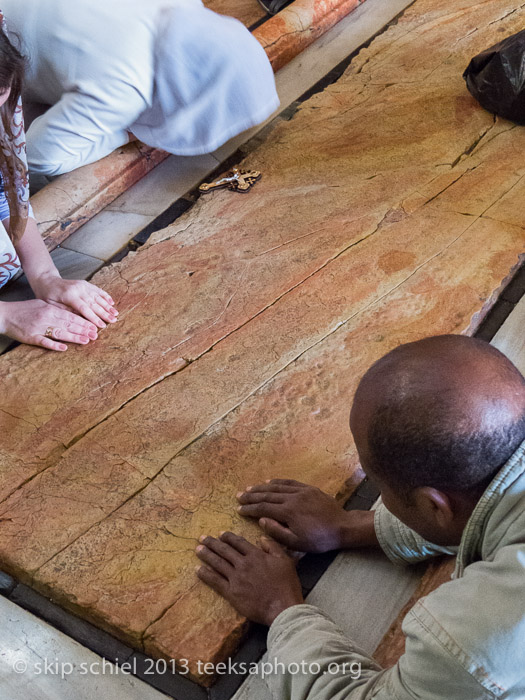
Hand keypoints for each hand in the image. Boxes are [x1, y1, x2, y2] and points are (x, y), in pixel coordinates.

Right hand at [0, 299, 98, 350]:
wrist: (5, 314)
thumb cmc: (25, 309)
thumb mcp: (42, 305)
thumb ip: (57, 309)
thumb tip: (73, 313)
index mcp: (50, 309)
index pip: (70, 316)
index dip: (83, 321)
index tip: (94, 326)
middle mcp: (46, 317)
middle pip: (68, 324)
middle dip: (83, 330)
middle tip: (95, 335)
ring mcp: (39, 327)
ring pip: (60, 333)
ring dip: (74, 337)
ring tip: (86, 341)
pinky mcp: (31, 337)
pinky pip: (44, 342)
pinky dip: (54, 345)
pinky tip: (64, 348)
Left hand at [32, 273, 117, 328]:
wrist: (47, 281)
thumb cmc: (48, 296)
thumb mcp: (52, 306)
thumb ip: (66, 312)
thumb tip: (80, 319)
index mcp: (69, 295)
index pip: (84, 308)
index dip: (94, 318)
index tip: (101, 326)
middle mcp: (78, 289)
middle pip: (94, 303)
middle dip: (104, 313)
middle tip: (113, 321)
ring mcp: (82, 285)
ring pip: (98, 297)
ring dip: (107, 306)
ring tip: (115, 314)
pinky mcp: (85, 283)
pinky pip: (97, 290)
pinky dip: (105, 296)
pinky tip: (112, 303)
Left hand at [196, 532, 303, 625]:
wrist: (282, 608)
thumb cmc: (286, 585)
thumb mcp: (285, 561)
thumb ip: (273, 547)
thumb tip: (261, 538)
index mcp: (256, 555)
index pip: (239, 543)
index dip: (228, 537)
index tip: (221, 534)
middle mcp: (243, 564)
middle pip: (225, 551)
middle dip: (212, 543)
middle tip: (202, 538)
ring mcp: (236, 578)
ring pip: (218, 563)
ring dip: (206, 555)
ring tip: (197, 549)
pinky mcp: (231, 593)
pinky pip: (216, 581)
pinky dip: (206, 575)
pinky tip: (198, 570)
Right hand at [237, 479, 374, 552]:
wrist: (343, 527)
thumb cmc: (319, 539)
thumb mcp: (297, 543)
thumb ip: (277, 532)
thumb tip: (261, 520)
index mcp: (288, 512)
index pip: (263, 508)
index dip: (250, 509)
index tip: (239, 509)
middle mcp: (292, 498)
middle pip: (267, 495)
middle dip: (251, 496)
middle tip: (239, 496)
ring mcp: (301, 491)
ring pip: (276, 487)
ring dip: (261, 487)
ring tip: (249, 488)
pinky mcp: (308, 488)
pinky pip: (289, 482)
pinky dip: (277, 482)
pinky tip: (269, 481)